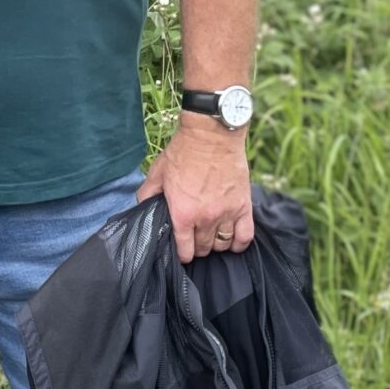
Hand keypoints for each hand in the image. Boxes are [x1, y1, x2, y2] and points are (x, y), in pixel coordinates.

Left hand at [140, 120, 252, 263]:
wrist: (210, 135)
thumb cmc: (182, 152)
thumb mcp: (156, 173)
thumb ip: (147, 196)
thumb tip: (144, 211)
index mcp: (183, 213)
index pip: (184, 251)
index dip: (181, 253)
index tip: (180, 248)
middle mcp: (206, 218)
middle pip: (203, 249)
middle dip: (196, 247)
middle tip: (194, 238)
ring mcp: (227, 213)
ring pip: (222, 244)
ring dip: (215, 244)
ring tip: (210, 235)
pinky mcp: (244, 206)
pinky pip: (245, 236)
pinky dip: (239, 243)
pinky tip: (232, 239)